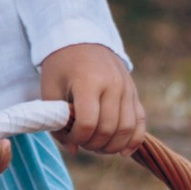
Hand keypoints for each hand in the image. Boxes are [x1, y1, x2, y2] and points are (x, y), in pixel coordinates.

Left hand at [40, 41, 147, 157]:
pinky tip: (123, 152)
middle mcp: (112, 84)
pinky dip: (134, 140)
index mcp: (88, 81)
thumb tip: (74, 149)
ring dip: (111, 146)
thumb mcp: (50, 89)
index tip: (70, 137)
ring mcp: (127, 88)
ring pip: (127, 129)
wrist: (81, 37)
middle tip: (82, 143)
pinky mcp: (133, 92)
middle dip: (93, 144)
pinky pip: (141, 121)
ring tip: (97, 146)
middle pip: (108, 129)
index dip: (78, 138)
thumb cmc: (61, 66)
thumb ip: (57, 121)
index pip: (88, 123)